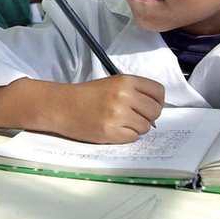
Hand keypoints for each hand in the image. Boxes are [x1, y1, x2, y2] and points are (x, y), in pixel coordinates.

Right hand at [44, 75, 163, 142]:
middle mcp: (124, 95)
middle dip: (148, 117)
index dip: (157, 102)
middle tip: (134, 118)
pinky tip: (113, 130)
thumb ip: (134, 91)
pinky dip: (126, 136)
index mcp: (125, 80)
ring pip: (145, 127)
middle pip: (155, 111)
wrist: (61, 106)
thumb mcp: (112, 83)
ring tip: (119, 123)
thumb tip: (154, 109)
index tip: (149, 107)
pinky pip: (133, 138)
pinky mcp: (111, 131)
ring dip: (136, 128)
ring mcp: (118, 114)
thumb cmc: (85, 96)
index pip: (158, 92)